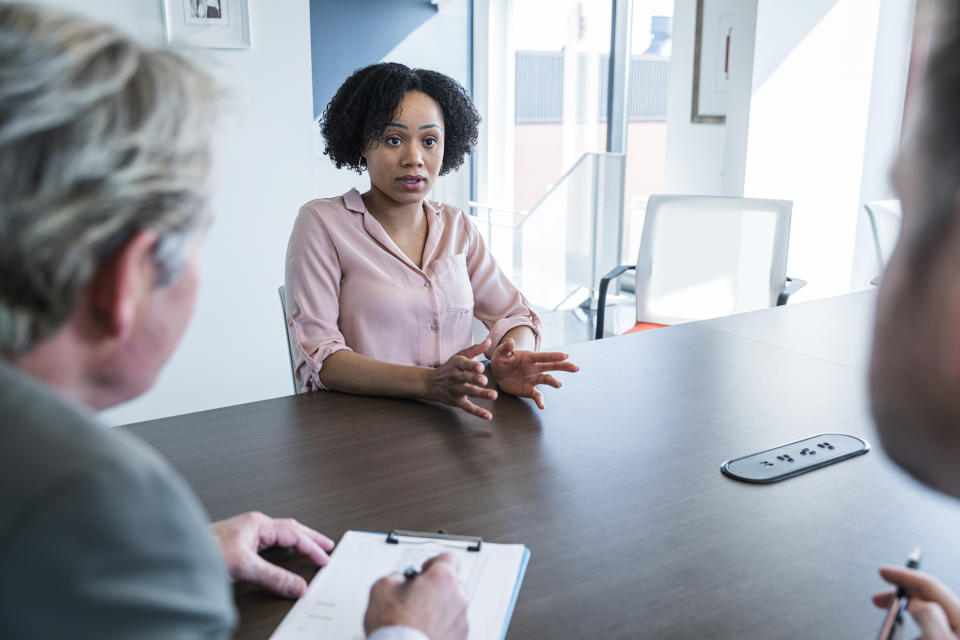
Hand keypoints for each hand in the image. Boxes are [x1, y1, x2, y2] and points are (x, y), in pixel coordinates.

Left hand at [210, 511, 333, 597]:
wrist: (178, 552)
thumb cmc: (204, 550)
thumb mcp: (244, 566)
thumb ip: (273, 577)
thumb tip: (296, 584)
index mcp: (258, 524)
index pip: (294, 534)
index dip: (312, 547)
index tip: (324, 558)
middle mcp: (254, 524)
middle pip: (291, 528)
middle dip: (311, 538)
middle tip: (327, 545)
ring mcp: (246, 531)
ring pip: (280, 533)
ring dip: (298, 539)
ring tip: (311, 547)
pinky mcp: (239, 541)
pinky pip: (270, 539)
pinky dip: (283, 545)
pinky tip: (282, 551)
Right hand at [364, 553, 467, 639]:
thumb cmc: (395, 628)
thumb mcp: (382, 588)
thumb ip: (397, 576)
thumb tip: (400, 580)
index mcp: (443, 580)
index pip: (449, 558)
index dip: (434, 562)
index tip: (424, 570)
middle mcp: (458, 598)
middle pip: (453, 583)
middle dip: (436, 587)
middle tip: (417, 596)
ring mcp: (461, 621)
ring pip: (453, 607)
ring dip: (439, 609)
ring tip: (417, 619)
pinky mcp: (460, 639)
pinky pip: (452, 627)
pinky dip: (441, 627)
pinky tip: (423, 632)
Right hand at [425, 338, 497, 419]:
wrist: (430, 383)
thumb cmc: (449, 367)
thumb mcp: (459, 356)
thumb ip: (475, 349)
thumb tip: (489, 341)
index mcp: (456, 364)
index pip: (463, 364)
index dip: (471, 366)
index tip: (480, 367)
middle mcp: (455, 377)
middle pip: (465, 378)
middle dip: (474, 379)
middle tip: (484, 380)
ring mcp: (456, 390)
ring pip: (469, 392)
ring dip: (481, 394)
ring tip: (493, 395)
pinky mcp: (457, 401)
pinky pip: (468, 407)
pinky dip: (477, 412)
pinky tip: (488, 416)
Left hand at [490, 338, 578, 408]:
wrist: (498, 373)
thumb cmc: (501, 360)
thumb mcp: (500, 353)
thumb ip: (506, 348)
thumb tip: (511, 341)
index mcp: (530, 357)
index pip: (544, 356)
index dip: (554, 356)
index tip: (565, 356)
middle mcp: (534, 368)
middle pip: (551, 366)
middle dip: (563, 366)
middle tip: (575, 368)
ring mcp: (533, 379)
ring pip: (547, 380)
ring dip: (553, 382)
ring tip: (559, 385)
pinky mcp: (529, 390)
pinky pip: (536, 395)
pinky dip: (540, 400)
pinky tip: (542, 406)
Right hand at [872, 566, 959, 638]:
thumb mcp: (938, 639)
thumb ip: (926, 616)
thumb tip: (913, 600)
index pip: (928, 584)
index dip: (902, 575)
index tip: (883, 571)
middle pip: (927, 598)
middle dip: (900, 594)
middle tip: (878, 598)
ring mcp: (956, 633)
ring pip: (929, 615)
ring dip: (907, 616)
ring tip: (891, 625)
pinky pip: (932, 630)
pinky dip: (916, 631)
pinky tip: (909, 638)